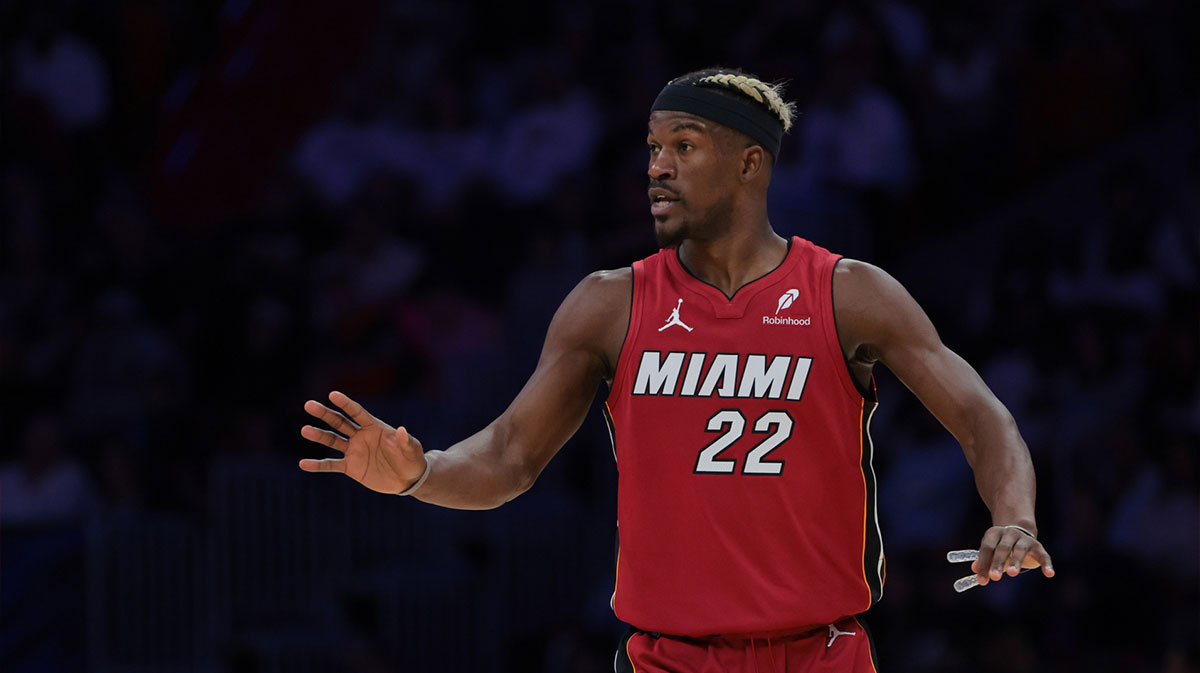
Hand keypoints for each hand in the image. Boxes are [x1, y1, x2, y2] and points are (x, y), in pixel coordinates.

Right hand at [298, 391, 425, 493]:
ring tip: (305, 430)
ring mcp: (354, 451)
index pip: (357, 413)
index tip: (333, 394)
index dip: (346, 403)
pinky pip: (331, 465)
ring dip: (319, 435)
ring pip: (332, 441)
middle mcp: (361, 436)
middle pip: (340, 422)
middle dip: (325, 414)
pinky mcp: (351, 467)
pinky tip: (303, 464)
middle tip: (309, 405)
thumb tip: (402, 430)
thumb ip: (406, 441)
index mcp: (375, 427)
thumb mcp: (412, 450)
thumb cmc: (412, 460)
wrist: (407, 479)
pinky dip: (318, 465)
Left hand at [972, 525, 1054, 585]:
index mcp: (994, 533)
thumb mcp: (990, 550)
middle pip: (1002, 549)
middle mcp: (1009, 533)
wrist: (1019, 531)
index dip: (983, 564)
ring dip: (1016, 562)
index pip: (987, 548)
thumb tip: (975, 570)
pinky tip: (1049, 574)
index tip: (981, 580)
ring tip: (1012, 574)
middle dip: (997, 563)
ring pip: (1020, 550)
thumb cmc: (1000, 545)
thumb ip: (983, 560)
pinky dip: (1047, 564)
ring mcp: (1024, 539)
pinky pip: (1043, 556)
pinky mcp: (1038, 546)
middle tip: (994, 577)